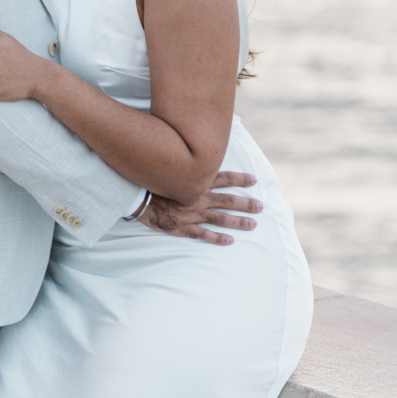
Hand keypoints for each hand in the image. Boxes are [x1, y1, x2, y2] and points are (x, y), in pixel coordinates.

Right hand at [140, 171, 261, 246]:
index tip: (254, 180)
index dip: (239, 179)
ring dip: (238, 222)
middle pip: (227, 200)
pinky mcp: (182, 227)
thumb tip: (197, 156)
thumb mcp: (171, 168)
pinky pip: (203, 234)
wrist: (135, 196)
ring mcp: (191, 214)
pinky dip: (217, 238)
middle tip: (261, 207)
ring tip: (253, 225)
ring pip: (220, 218)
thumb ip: (186, 165)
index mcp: (196, 183)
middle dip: (246, 203)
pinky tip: (230, 241)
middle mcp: (198, 198)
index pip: (223, 179)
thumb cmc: (152, 180)